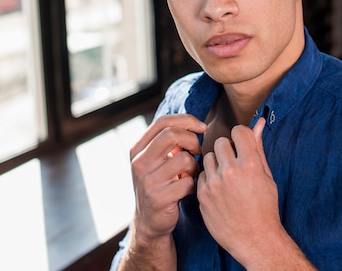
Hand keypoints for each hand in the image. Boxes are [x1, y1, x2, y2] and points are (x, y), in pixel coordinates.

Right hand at [129, 114, 205, 242]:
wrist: (150, 221)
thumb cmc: (161, 183)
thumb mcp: (158, 159)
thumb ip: (170, 141)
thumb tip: (197, 123)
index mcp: (138, 149)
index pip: (163, 121)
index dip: (187, 120)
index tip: (203, 127)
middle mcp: (139, 162)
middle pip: (172, 134)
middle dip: (193, 140)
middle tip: (198, 152)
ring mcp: (147, 181)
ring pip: (184, 159)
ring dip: (195, 166)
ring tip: (191, 174)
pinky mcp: (158, 198)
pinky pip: (188, 182)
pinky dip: (194, 184)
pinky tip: (188, 189)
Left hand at [197, 118, 281, 262]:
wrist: (255, 239)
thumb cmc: (265, 206)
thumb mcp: (266, 175)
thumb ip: (258, 147)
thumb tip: (258, 122)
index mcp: (250, 164)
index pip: (238, 131)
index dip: (241, 136)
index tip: (243, 145)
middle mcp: (230, 172)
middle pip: (221, 142)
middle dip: (228, 149)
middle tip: (236, 163)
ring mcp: (214, 184)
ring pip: (208, 157)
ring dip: (217, 163)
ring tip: (228, 177)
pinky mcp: (202, 195)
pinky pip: (202, 175)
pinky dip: (209, 178)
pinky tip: (220, 189)